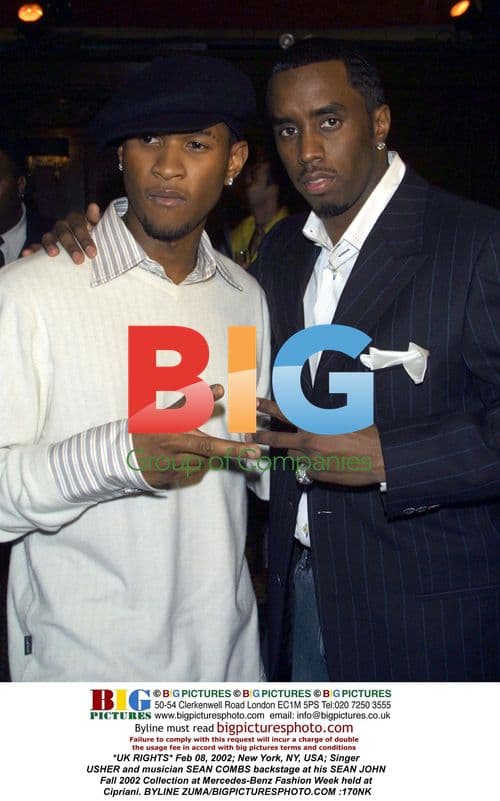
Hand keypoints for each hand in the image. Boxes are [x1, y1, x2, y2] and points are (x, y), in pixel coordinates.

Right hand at [22, 203, 101, 262]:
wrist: (86, 245)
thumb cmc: (93, 234)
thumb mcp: (97, 226)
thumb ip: (95, 218)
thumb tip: (94, 206)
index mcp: (75, 220)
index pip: (78, 226)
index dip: (85, 239)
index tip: (92, 253)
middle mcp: (62, 226)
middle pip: (64, 234)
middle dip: (71, 247)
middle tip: (79, 260)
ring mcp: (52, 235)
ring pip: (49, 238)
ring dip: (50, 245)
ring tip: (53, 254)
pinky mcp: (45, 246)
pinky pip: (37, 247)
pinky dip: (32, 250)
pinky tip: (27, 254)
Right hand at [132, 385, 259, 487]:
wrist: (121, 457)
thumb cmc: (149, 431)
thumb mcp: (165, 413)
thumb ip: (193, 403)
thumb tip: (220, 387)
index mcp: (167, 421)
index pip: (188, 407)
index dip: (204, 397)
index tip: (220, 388)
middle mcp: (169, 441)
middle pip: (205, 446)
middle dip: (233, 450)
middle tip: (255, 451)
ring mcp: (168, 462)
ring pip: (202, 461)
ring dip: (204, 457)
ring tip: (186, 450)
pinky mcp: (168, 478)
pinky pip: (192, 472)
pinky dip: (192, 466)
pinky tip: (179, 461)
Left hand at [248, 398, 384, 486]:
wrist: (379, 457)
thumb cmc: (365, 433)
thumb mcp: (342, 417)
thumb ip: (322, 418)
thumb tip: (311, 415)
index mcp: (315, 423)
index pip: (284, 413)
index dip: (267, 407)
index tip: (254, 403)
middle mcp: (309, 441)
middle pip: (278, 439)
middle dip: (260, 436)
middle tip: (248, 434)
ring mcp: (311, 460)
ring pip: (294, 455)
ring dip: (298, 452)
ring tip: (313, 449)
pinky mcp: (317, 475)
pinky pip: (307, 469)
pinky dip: (311, 465)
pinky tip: (327, 462)